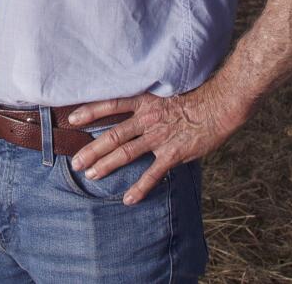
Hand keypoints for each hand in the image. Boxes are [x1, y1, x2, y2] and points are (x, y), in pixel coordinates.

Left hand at [64, 82, 248, 205]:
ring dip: (106, 165)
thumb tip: (135, 106)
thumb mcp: (167, 91)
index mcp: (145, 101)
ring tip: (91, 175)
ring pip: (126, 153)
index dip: (90, 112)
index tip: (72, 120)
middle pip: (112, 135)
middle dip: (91, 149)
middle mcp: (148, 119)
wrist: (219, 104)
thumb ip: (149, 101)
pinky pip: (152, 174)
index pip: (111, 105)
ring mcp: (159, 137)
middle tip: (76, 161)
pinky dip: (139, 188)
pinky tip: (128, 199)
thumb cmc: (196, 95)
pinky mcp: (172, 154)